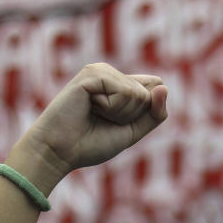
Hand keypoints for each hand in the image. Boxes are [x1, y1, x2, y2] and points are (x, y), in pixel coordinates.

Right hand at [9, 63, 168, 191]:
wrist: (58, 151)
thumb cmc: (91, 143)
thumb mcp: (132, 131)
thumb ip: (155, 113)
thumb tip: (164, 86)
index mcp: (121, 84)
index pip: (157, 88)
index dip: (147, 111)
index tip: (119, 123)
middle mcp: (112, 73)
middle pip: (150, 92)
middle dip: (131, 115)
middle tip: (103, 120)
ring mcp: (101, 70)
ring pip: (138, 92)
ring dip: (120, 113)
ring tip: (94, 114)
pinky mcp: (92, 73)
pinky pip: (123, 91)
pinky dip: (111, 108)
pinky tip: (89, 107)